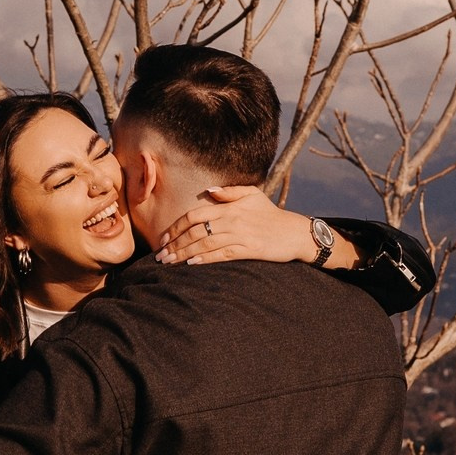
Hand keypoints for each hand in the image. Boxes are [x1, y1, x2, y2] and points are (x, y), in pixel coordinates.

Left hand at [154, 186, 356, 268]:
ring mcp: (240, 236)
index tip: (164, 237)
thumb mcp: (252, 195)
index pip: (195, 214)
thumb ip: (230, 192)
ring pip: (205, 245)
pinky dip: (204, 260)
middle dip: (175, 243)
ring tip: (169, 262)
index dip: (177, 226)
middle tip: (160, 255)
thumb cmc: (271, 214)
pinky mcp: (248, 251)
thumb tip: (209, 190)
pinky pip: (221, 255)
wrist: (295, 232)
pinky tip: (191, 264)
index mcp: (229, 207)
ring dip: (184, 254)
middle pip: (195, 232)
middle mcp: (232, 220)